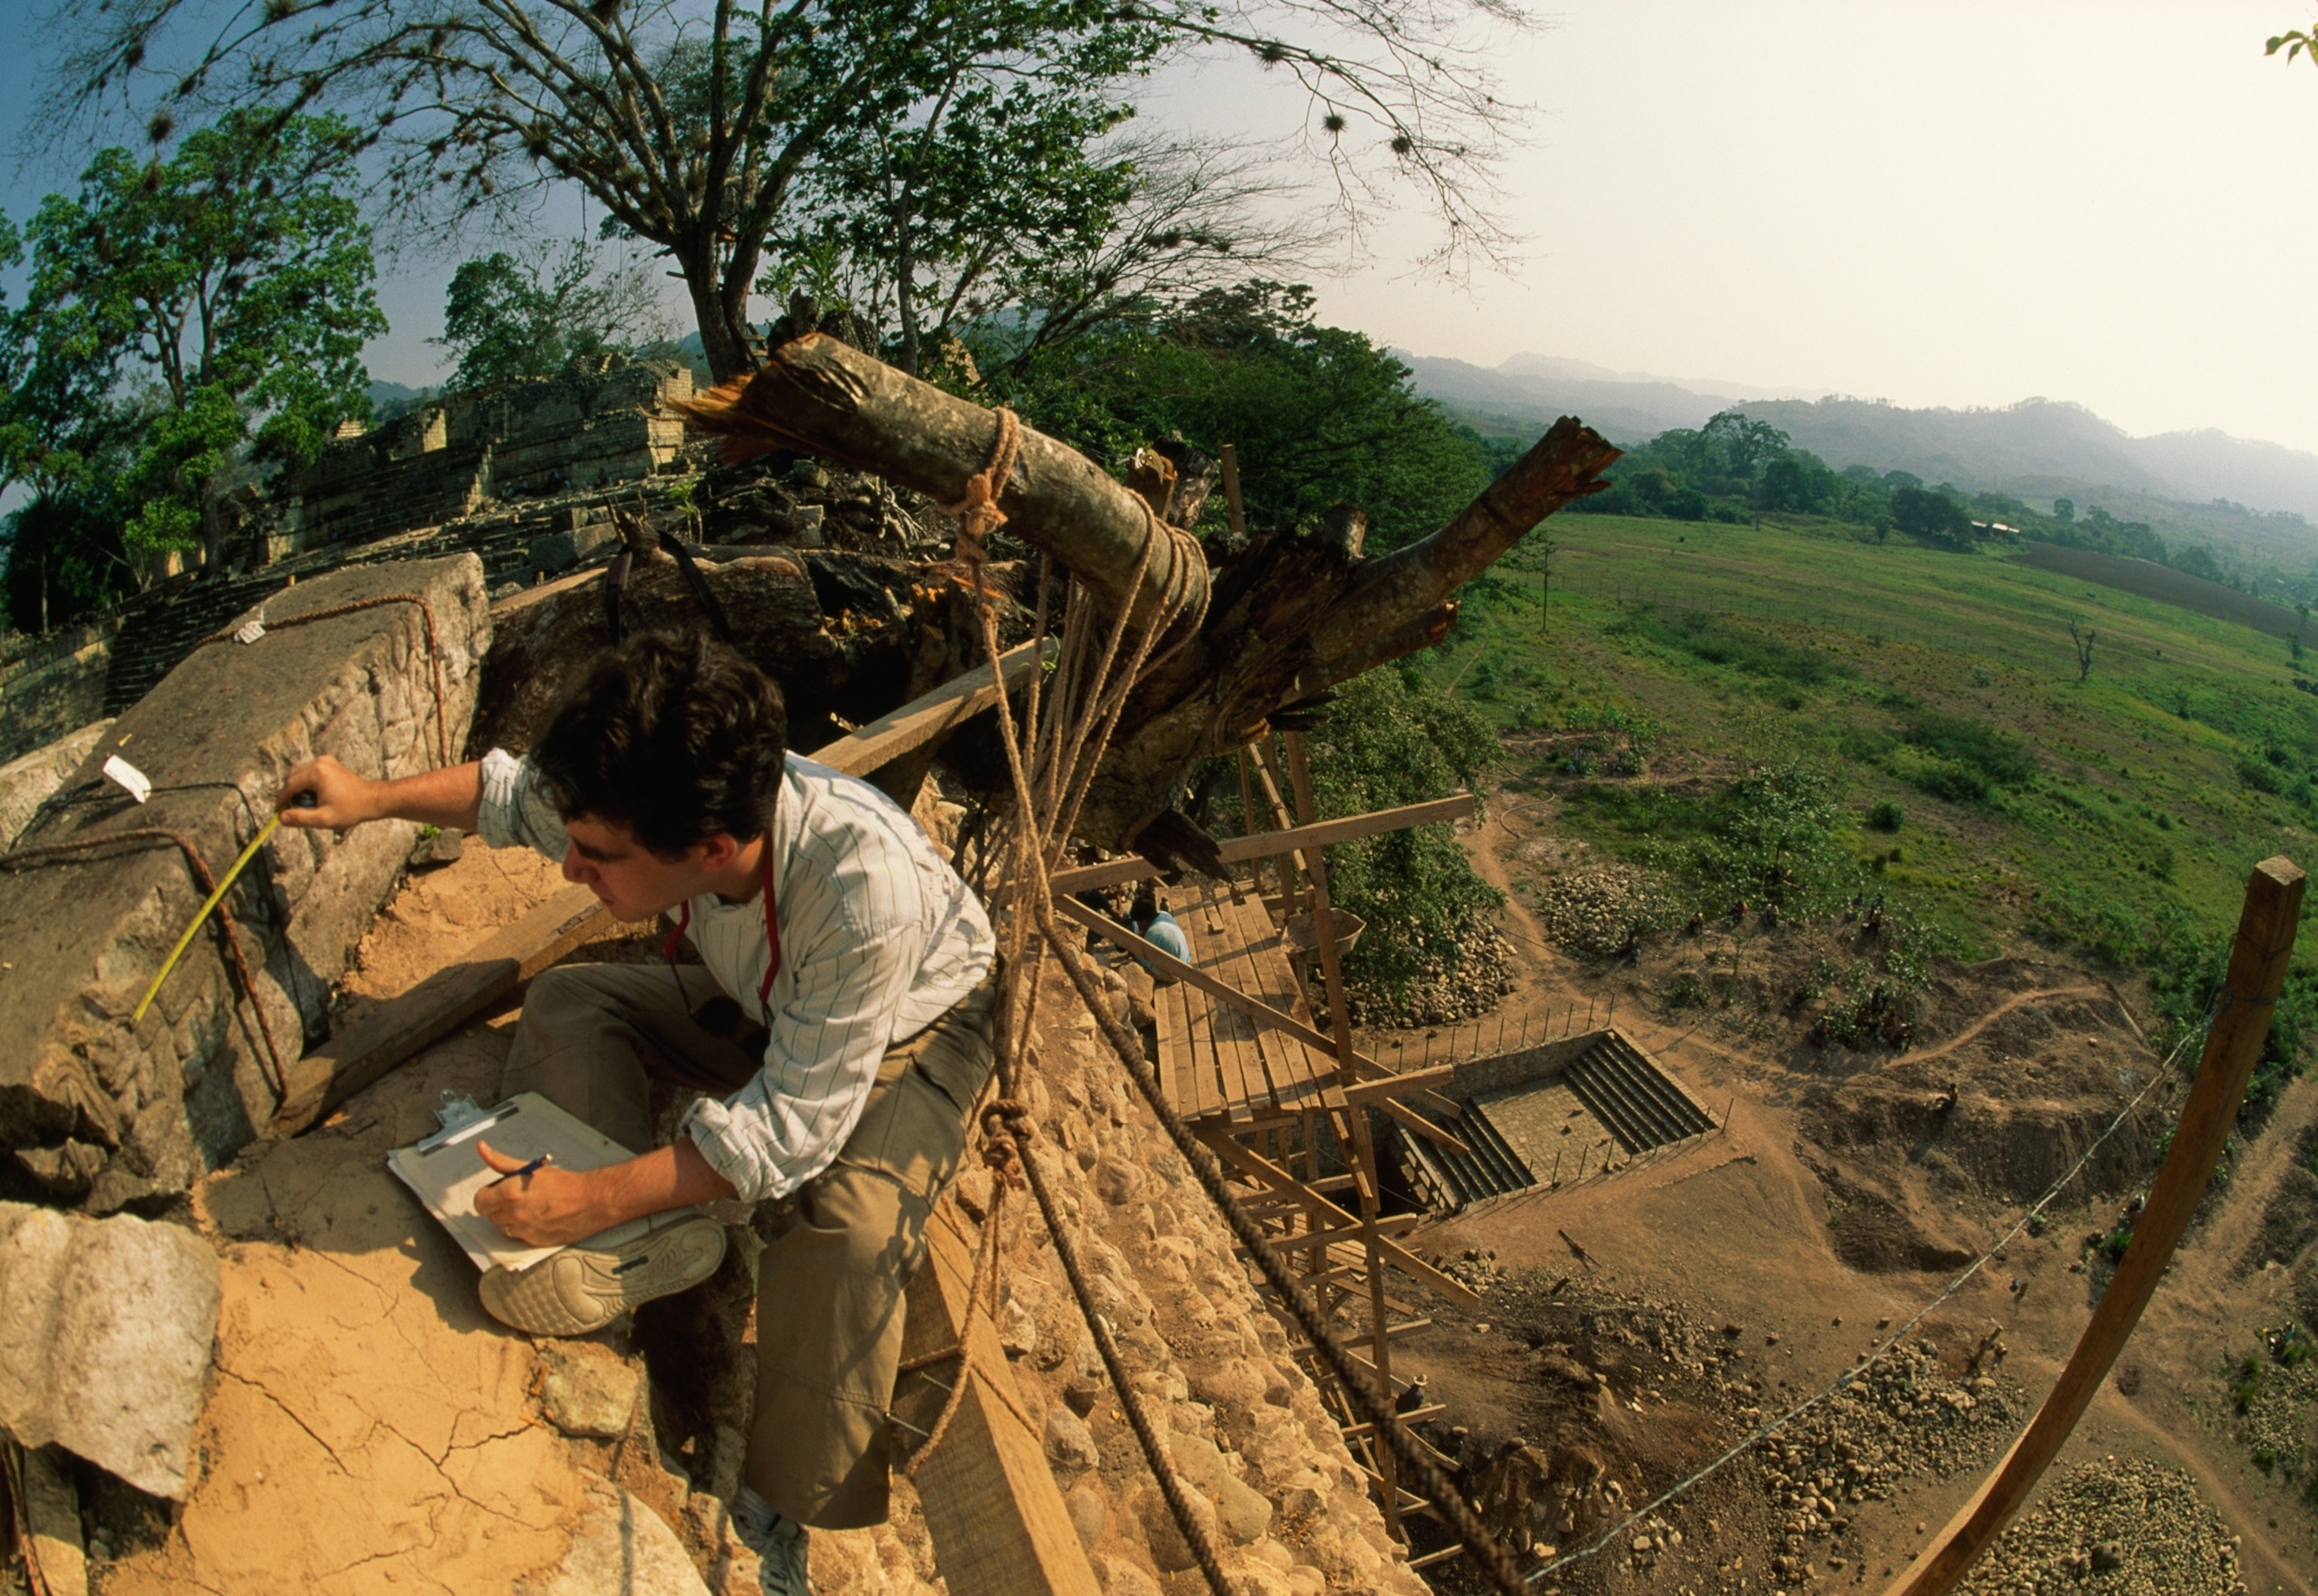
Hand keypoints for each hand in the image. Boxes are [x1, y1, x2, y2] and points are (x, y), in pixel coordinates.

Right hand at [277, 755, 378, 830]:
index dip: (282, 800)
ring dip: (300, 790)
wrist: (372, 800)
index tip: (277, 812)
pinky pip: (310, 773)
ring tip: (310, 805)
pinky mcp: (329, 763)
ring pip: (301, 776)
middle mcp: (319, 762)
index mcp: (316, 772)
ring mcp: (325, 761)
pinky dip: (308, 785)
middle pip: (294, 778)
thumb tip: (281, 818)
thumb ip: (300, 818)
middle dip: (291, 795)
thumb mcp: (324, 819)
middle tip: (294, 811)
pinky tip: (317, 798)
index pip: (290, 786)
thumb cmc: (351, 810)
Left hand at [472, 1141, 610, 1247]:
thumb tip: (482, 1149)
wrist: (591, 1201)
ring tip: (529, 1207)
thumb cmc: (564, 1183)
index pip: (480, 1201)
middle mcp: (514, 1213)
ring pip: (502, 1227)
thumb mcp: (530, 1169)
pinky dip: (523, 1228)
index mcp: (510, 1193)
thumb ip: (501, 1161)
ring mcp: (523, 1230)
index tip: (496, 1191)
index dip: (487, 1195)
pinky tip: (537, 1217)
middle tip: (518, 1196)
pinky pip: (517, 1236)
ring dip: (509, 1218)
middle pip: (490, 1215)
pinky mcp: (533, 1242)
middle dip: (499, 1206)